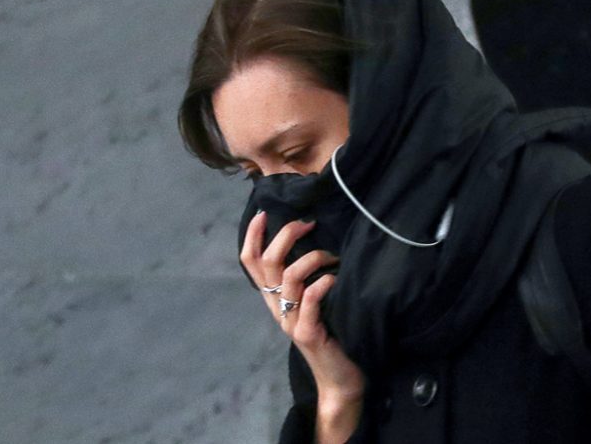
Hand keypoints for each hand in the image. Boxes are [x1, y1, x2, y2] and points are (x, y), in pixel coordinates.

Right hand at [240, 211, 363, 440]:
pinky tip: (337, 279)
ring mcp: (290, 321)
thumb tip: (314, 236)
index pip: (251, 262)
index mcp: (275, 298)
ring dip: (313, 257)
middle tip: (308, 223)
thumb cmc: (332, 333)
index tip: (264, 212)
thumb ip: (306, 276)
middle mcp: (278, 307)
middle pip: (267, 262)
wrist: (339, 378)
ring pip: (288, 276)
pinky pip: (311, 298)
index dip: (253, 235)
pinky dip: (324, 282)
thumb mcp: (314, 301)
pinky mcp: (307, 332)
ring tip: (333, 256)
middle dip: (285, 235)